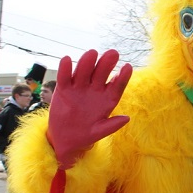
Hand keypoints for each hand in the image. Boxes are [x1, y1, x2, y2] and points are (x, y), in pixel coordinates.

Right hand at [48, 49, 131, 169]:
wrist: (66, 139)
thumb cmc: (86, 134)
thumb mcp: (99, 132)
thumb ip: (111, 125)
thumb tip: (126, 118)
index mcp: (107, 98)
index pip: (116, 85)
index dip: (123, 77)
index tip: (128, 67)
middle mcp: (94, 90)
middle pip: (101, 74)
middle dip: (107, 64)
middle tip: (113, 53)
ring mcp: (79, 88)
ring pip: (84, 72)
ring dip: (87, 62)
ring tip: (92, 53)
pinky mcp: (64, 89)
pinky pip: (65, 77)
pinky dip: (65, 69)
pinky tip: (67, 59)